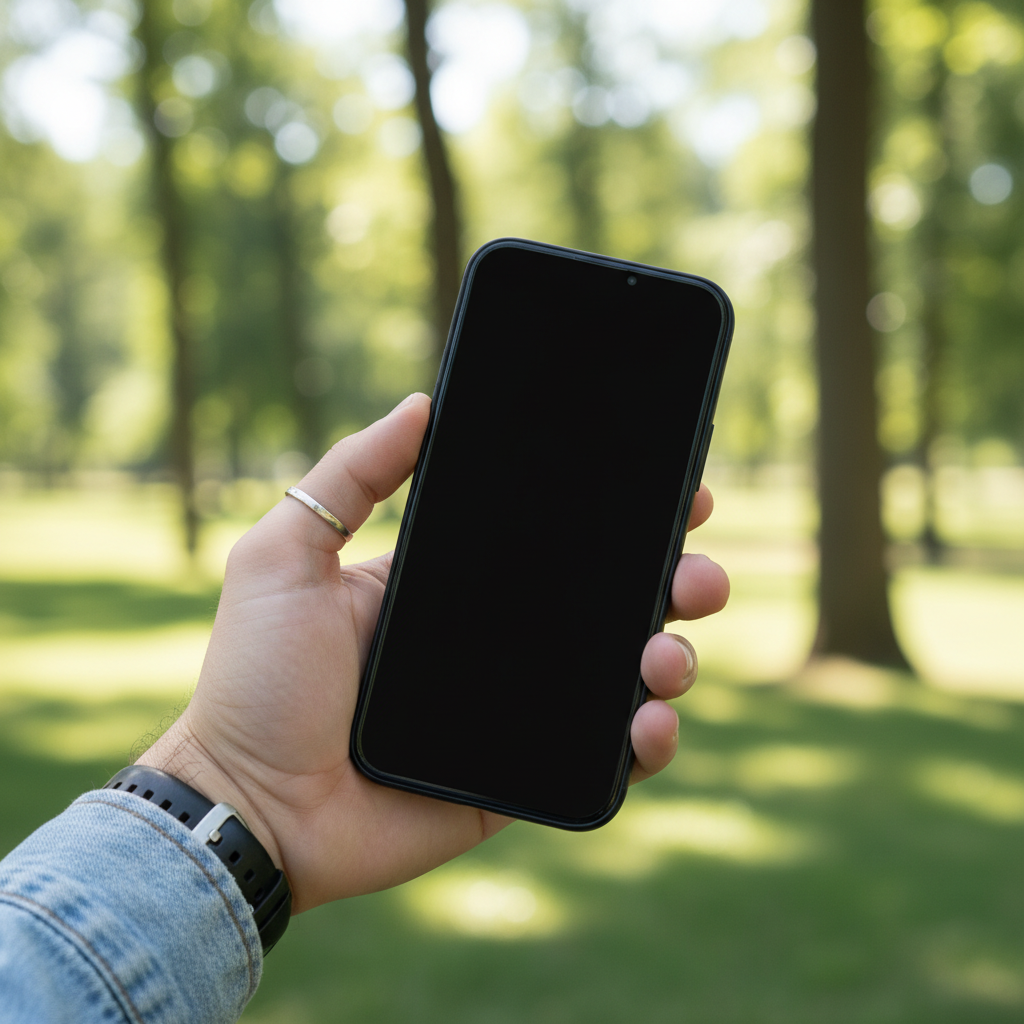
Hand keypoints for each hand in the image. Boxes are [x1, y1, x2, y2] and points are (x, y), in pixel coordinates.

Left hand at [139, 394, 729, 911]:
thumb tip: (423, 403)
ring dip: (671, 656)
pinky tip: (647, 721)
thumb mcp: (286, 556)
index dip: (618, 516)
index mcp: (457, 588)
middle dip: (673, 580)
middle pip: (610, 604)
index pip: (554, 541)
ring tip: (663, 651)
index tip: (671, 489)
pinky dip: (646, 741)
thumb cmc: (257, 680)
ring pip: (625, 676)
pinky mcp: (525, 777)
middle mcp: (500, 645)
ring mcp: (520, 712)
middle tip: (694, 570)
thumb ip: (349, 476)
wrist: (251, 805)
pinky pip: (605, 759)